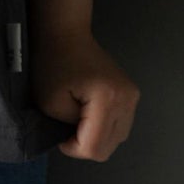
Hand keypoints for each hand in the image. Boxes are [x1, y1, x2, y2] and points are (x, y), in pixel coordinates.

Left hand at [30, 29, 139, 161]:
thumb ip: (68, 129)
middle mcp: (127, 99)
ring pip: (117, 139)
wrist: (66, 35)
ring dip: (97, 138)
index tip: (60, 135)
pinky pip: (121, 126)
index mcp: (108, 99)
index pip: (94, 147)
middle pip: (108, 147)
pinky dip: (105, 129)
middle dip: (85, 145)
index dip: (73, 148)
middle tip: (68, 128)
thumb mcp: (50, 103)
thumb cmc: (54, 64)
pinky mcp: (132, 94)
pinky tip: (91, 117)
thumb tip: (80, 139)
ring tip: (79, 121)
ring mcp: (132, 96)